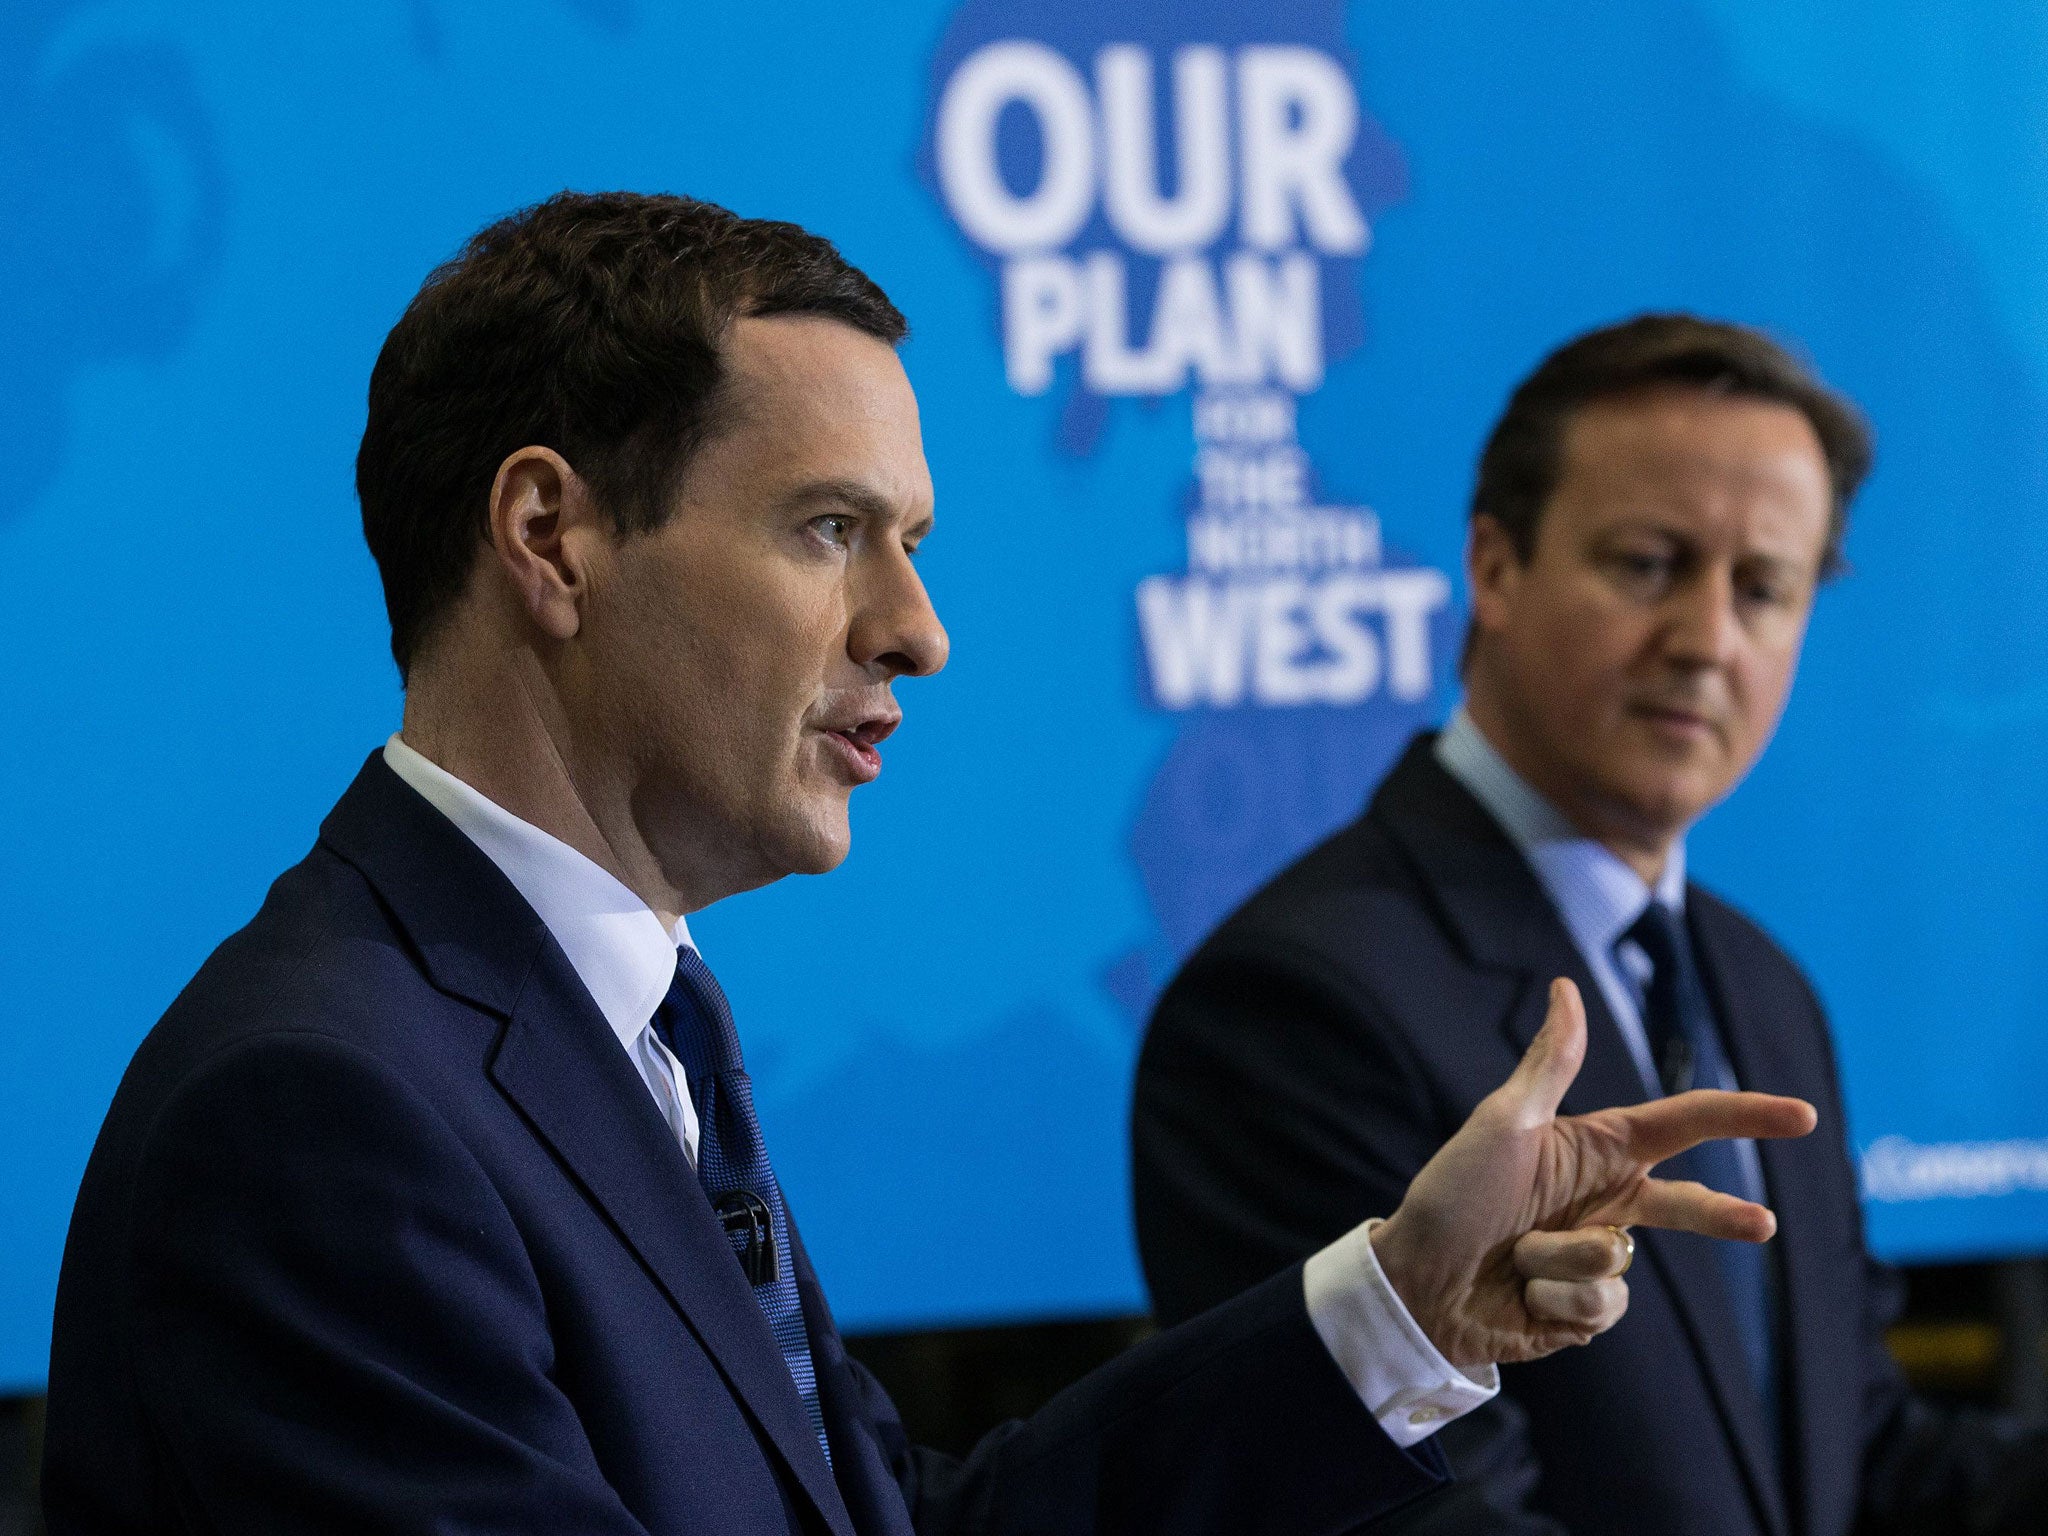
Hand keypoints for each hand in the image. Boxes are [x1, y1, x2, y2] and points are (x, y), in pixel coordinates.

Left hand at [1369, 977, 1816, 1367]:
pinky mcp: (1582, 1312)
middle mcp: (1603, 1202)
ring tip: (1514, 1258)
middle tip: (1762, 1223)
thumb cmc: (1451, 1194)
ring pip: (1617, 1264)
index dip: (1744, 1116)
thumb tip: (1568, 986)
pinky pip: (1603, 1308)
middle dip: (1722, 1216)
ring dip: (1563, 1263)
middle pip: (1686, 1205)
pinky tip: (1521, 1299)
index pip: (1684, 1125)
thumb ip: (1550, 1063)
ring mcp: (1595, 1258)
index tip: (1801, 1115)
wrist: (1413, 1283)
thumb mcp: (1502, 1123)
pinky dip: (1560, 1305)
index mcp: (1595, 1149)